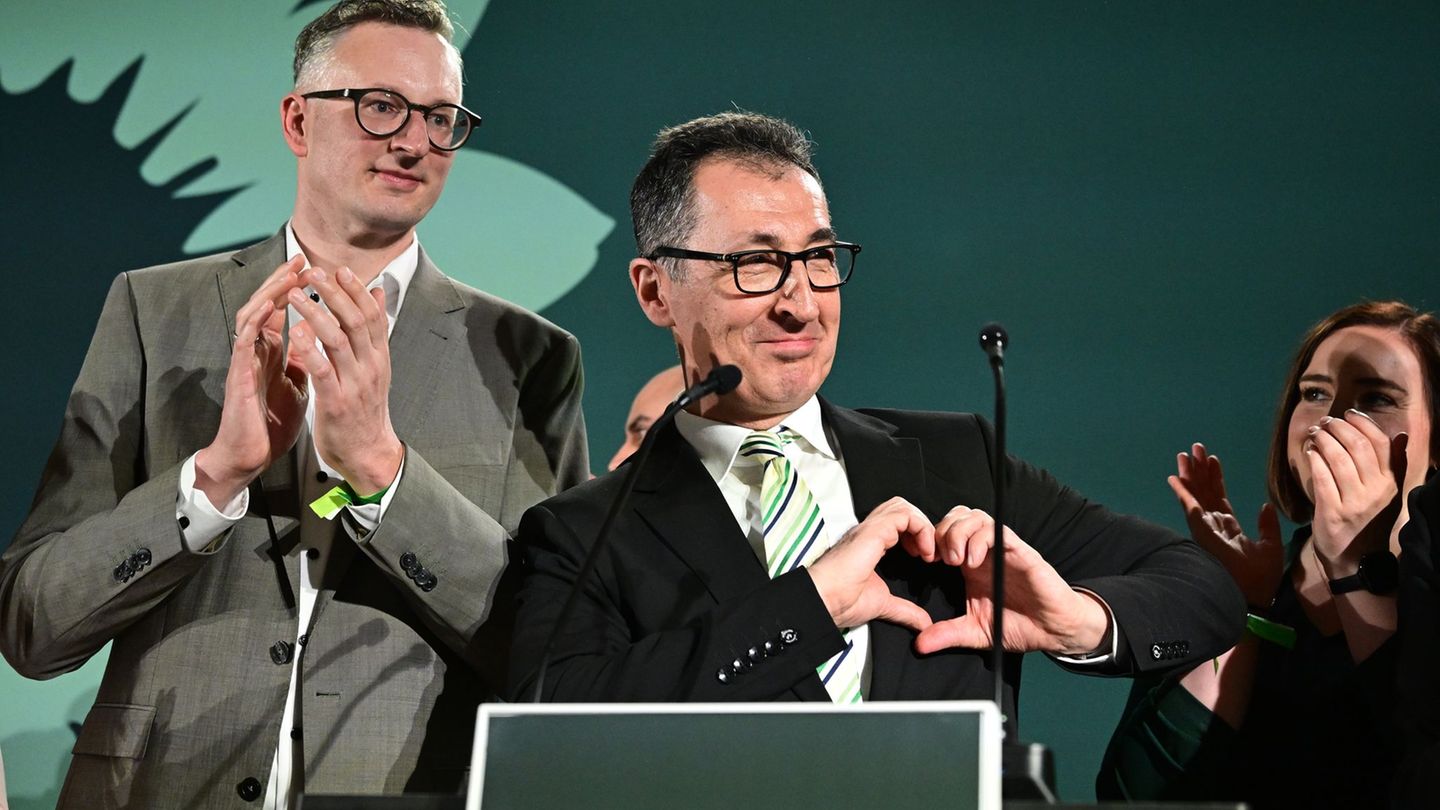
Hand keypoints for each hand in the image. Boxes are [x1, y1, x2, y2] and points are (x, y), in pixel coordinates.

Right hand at [195, 256, 308, 504]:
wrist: (250, 456)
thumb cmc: (270, 424)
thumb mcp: (297, 387)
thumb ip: (303, 362)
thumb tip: (318, 343)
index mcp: (271, 353)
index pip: (281, 312)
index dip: (296, 290)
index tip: (316, 270)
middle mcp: (256, 351)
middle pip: (266, 305)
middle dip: (282, 280)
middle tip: (301, 259)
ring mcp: (245, 360)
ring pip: (253, 314)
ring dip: (270, 292)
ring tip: (288, 273)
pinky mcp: (239, 374)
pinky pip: (244, 340)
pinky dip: (256, 319)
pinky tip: (270, 304)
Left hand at [287, 266, 404, 494]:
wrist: (369, 454)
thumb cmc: (366, 410)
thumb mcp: (376, 368)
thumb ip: (373, 333)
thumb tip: (377, 293)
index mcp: (379, 358)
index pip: (372, 316)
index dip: (356, 290)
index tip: (340, 270)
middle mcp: (370, 367)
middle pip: (356, 321)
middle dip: (335, 294)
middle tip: (314, 273)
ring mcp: (355, 384)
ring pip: (338, 340)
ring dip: (316, 314)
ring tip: (295, 296)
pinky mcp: (336, 402)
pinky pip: (323, 370)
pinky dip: (309, 349)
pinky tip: (294, 333)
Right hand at [806, 497, 934, 632]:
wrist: (825, 601)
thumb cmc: (841, 601)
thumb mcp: (882, 605)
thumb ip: (904, 611)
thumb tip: (923, 623)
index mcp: (869, 544)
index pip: (896, 522)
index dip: (915, 534)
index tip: (923, 558)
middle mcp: (869, 532)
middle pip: (900, 507)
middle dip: (920, 525)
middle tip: (927, 551)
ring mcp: (870, 529)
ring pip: (903, 506)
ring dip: (922, 526)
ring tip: (926, 551)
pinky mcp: (874, 531)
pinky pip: (905, 516)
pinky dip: (921, 529)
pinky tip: (923, 552)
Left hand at [913, 506, 1109, 655]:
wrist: (1053, 630)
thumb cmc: (1018, 626)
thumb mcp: (975, 632)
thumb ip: (947, 634)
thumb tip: (919, 645)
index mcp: (970, 564)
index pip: (945, 531)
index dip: (930, 540)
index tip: (926, 562)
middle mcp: (984, 551)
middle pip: (957, 516)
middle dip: (941, 531)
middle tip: (940, 559)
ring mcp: (1002, 549)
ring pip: (974, 516)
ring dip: (958, 532)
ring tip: (955, 560)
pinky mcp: (1020, 551)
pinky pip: (997, 530)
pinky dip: (980, 539)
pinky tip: (973, 562)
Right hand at [1168, 443, 1283, 606]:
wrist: (1255, 596)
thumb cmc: (1262, 577)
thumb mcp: (1271, 546)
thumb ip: (1266, 525)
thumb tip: (1264, 504)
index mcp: (1228, 527)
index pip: (1219, 497)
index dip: (1216, 478)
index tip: (1213, 459)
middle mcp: (1213, 525)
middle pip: (1204, 492)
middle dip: (1199, 470)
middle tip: (1195, 448)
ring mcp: (1206, 529)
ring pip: (1195, 496)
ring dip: (1189, 475)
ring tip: (1185, 454)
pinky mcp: (1202, 533)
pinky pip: (1191, 508)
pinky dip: (1183, 493)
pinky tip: (1176, 478)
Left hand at [1307, 410, 1406, 573]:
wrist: (1355, 559)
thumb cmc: (1367, 521)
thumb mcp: (1386, 494)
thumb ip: (1394, 465)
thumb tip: (1401, 435)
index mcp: (1391, 483)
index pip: (1381, 444)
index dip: (1364, 423)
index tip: (1348, 414)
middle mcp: (1377, 492)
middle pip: (1358, 447)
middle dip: (1339, 428)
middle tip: (1326, 422)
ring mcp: (1355, 503)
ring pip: (1339, 460)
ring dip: (1324, 441)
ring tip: (1316, 433)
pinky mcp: (1333, 514)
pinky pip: (1322, 479)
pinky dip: (1315, 461)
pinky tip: (1310, 452)